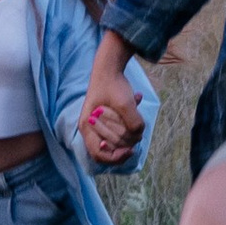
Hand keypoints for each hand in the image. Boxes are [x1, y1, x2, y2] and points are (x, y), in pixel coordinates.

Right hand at [80, 30, 144, 166]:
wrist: (110, 67)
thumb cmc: (113, 84)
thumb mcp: (125, 103)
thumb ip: (133, 123)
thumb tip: (138, 137)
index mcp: (87, 126)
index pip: (99, 154)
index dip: (116, 157)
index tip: (131, 150)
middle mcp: (89, 129)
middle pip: (110, 148)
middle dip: (126, 141)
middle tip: (137, 128)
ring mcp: (97, 125)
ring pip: (116, 141)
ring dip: (129, 129)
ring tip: (135, 107)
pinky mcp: (106, 121)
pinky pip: (120, 130)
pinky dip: (130, 122)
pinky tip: (136, 100)